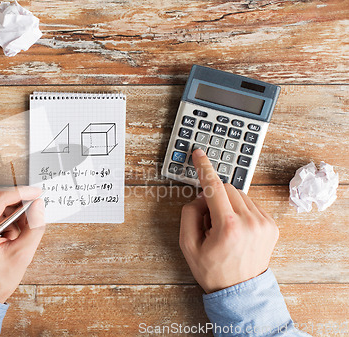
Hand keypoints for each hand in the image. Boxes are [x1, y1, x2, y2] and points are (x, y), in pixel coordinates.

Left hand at [0, 187, 44, 302]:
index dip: (20, 193)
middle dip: (16, 201)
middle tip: (33, 207)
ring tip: (21, 228)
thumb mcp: (21, 255)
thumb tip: (38, 205)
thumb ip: (33, 227)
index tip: (36, 193)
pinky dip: (2, 216)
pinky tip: (11, 231)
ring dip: (9, 210)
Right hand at [179, 149, 278, 292]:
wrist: (240, 291)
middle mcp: (250, 221)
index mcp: (228, 226)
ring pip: (240, 195)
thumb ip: (189, 214)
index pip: (214, 187)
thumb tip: (200, 196)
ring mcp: (264, 223)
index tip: (199, 154)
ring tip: (223, 228)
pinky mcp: (271, 226)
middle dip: (214, 197)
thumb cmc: (213, 270)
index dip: (204, 168)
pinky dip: (240, 210)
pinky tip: (236, 229)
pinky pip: (251, 205)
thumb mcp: (188, 245)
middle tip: (208, 220)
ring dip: (228, 204)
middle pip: (227, 189)